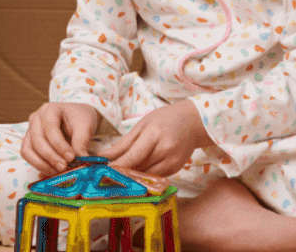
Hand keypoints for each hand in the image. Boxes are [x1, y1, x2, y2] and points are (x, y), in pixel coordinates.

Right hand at [21, 102, 98, 177]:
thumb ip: (82, 141)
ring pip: (28, 149)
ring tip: (57, 171)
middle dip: (51, 156)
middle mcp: (36, 119)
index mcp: (49, 110)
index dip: (60, 145)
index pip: (50, 128)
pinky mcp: (29, 142)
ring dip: (42, 163)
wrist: (77, 119)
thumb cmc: (80, 119)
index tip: (72, 157)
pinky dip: (38, 165)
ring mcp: (30, 130)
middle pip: (37, 140)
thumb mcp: (85, 126)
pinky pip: (28, 155)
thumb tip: (81, 159)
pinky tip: (52, 171)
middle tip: (64, 167)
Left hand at [98, 100, 212, 177]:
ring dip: (132, 176)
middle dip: (121, 173)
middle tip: (105, 177)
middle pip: (138, 168)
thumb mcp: (142, 125)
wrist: (193, 122)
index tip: (102, 172)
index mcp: (154, 135)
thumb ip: (123, 144)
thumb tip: (103, 156)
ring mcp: (173, 161)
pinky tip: (137, 171)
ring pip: (146, 175)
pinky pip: (155, 176)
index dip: (117, 166)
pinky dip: (144, 175)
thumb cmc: (164, 119)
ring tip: (118, 175)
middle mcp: (165, 150)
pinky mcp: (176, 169)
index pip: (133, 156)